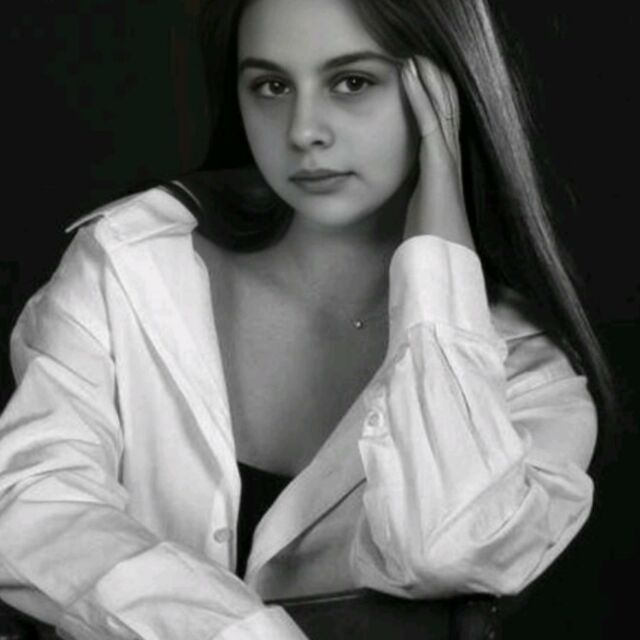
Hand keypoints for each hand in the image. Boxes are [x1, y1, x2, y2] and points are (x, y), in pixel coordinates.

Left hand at [400, 56, 475, 250]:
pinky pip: (428, 120)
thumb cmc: (431, 240)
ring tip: (415, 57)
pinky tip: (410, 75)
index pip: (441, 127)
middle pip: (446, 111)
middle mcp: (450, 159)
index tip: (422, 81)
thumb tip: (410, 194)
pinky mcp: (439, 163)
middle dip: (435, 83)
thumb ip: (418, 193)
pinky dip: (420, 95)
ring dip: (428, 81)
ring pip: (440, 109)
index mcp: (445, 169)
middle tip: (421, 58)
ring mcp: (448, 159)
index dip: (434, 101)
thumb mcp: (421, 209)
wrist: (443, 259)